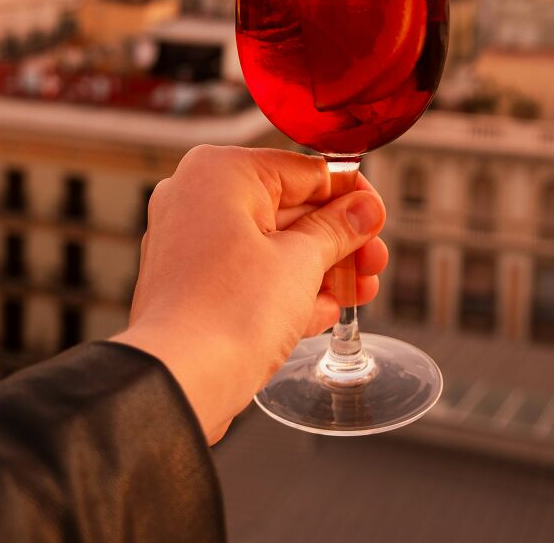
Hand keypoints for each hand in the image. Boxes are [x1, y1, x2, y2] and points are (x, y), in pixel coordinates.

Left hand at [112, 146, 386, 442]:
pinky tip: (325, 310)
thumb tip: (362, 211)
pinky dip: (286, 289)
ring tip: (359, 290)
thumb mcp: (301, 262)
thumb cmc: (226, 314)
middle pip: (288, 208)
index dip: (349, 195)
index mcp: (220, 173)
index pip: (304, 171)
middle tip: (373, 258)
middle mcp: (196, 197)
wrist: (178, 383)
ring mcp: (188, 242)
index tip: (375, 215)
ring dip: (320, 268)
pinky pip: (248, 274)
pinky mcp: (190, 284)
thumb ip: (337, 229)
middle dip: (338, 239)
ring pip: (271, 244)